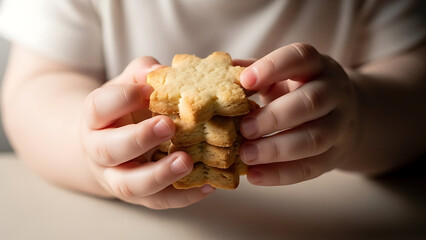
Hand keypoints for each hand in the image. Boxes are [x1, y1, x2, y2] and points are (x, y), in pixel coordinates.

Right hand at [80, 57, 214, 208]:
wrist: (108, 143)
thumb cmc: (124, 110)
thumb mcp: (127, 87)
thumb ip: (140, 75)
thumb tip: (161, 69)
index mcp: (95, 119)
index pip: (99, 108)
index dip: (122, 98)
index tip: (149, 90)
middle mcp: (100, 151)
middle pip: (111, 150)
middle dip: (140, 138)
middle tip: (169, 126)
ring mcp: (117, 177)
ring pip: (131, 185)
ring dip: (160, 175)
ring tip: (187, 162)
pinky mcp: (140, 195)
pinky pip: (159, 201)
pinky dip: (184, 196)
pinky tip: (207, 184)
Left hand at [239, 43, 359, 185]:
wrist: (347, 116)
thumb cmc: (300, 92)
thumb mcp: (283, 76)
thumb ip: (256, 74)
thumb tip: (221, 72)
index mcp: (317, 66)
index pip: (301, 57)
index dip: (273, 67)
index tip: (245, 81)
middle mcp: (335, 92)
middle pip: (311, 102)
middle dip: (274, 117)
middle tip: (244, 129)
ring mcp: (340, 125)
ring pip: (314, 138)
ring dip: (276, 149)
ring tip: (245, 155)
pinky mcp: (335, 156)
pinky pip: (311, 168)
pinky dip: (281, 174)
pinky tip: (254, 175)